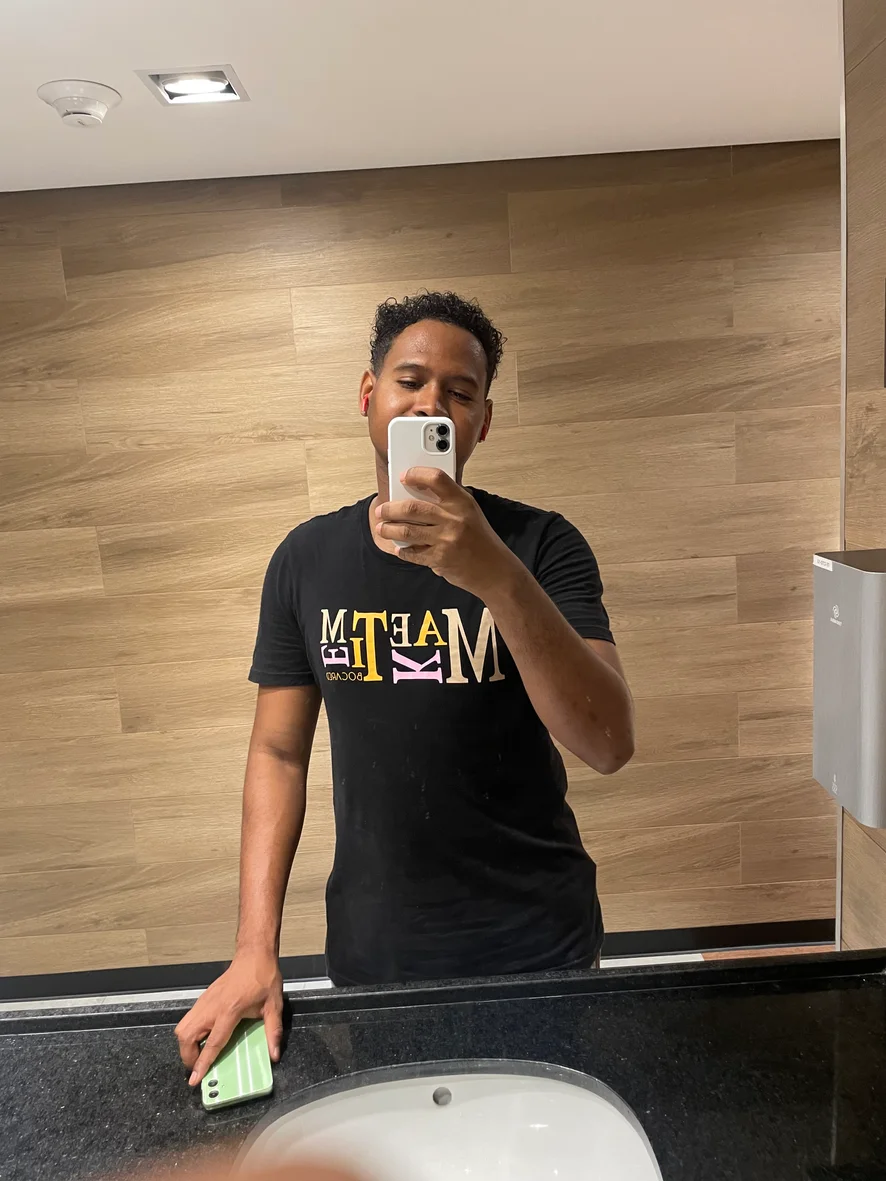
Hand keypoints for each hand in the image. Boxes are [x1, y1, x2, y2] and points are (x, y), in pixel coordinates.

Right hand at [174, 948, 282, 1086]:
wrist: (254, 954)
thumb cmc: (263, 977)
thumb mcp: (273, 1005)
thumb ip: (272, 1031)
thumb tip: (274, 1054)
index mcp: (229, 1010)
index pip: (212, 1042)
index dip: (202, 1063)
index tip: (194, 1079)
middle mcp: (212, 1006)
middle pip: (186, 1036)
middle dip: (188, 1056)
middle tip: (198, 1066)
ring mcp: (205, 1001)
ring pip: (183, 1027)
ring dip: (187, 1044)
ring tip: (199, 1053)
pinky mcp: (204, 998)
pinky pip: (189, 1019)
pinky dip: (190, 1032)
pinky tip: (203, 1036)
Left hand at [375, 468, 517, 597]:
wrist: (495, 570)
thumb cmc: (480, 540)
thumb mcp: (470, 513)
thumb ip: (448, 503)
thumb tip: (416, 494)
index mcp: (462, 502)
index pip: (436, 478)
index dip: (416, 474)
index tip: (403, 476)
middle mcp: (454, 518)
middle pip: (412, 507)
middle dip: (390, 509)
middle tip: (382, 510)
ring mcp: (446, 539)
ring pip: (407, 530)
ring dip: (389, 530)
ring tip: (382, 528)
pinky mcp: (439, 559)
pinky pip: (413, 553)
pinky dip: (403, 551)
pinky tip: (400, 549)